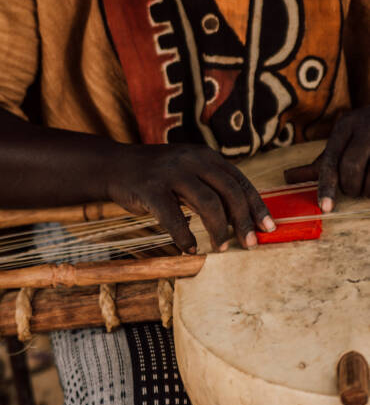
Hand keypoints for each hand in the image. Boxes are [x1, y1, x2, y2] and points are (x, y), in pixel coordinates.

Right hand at [107, 144, 275, 252]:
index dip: (257, 206)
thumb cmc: (159, 175)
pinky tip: (190, 249)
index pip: (240, 181)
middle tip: (251, 243)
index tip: (269, 227)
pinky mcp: (151, 188)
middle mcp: (193, 160)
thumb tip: (241, 217)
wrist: (117, 165)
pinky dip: (184, 237)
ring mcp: (172, 172)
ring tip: (222, 247)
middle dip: (243, 221)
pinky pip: (174, 217)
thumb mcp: (189, 171)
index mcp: (206, 156)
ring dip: (219, 230)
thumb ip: (212, 186)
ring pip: (207, 203)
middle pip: (229, 192)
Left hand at [284, 107, 369, 211]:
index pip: (330, 161)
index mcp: (345, 126)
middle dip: (350, 186)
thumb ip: (320, 163)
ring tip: (368, 186)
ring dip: (368, 190)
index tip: (325, 208)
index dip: (326, 186)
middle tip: (353, 189)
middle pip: (351, 169)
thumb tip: (287, 177)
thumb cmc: (365, 135)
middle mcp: (366, 127)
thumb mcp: (342, 143)